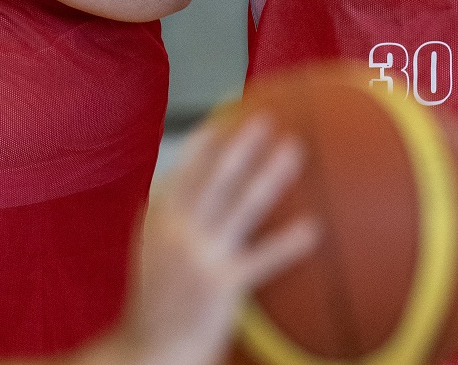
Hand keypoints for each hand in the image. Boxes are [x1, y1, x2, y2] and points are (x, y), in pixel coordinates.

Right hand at [124, 116, 317, 364]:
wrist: (144, 351)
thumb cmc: (153, 302)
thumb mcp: (152, 251)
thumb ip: (169, 218)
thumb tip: (182, 187)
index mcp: (158, 219)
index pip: (184, 171)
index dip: (206, 143)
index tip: (225, 117)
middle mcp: (177, 230)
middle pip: (216, 177)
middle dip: (241, 144)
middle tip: (266, 118)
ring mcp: (200, 255)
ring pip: (243, 204)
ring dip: (271, 173)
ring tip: (293, 150)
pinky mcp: (221, 284)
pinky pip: (262, 257)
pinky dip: (288, 242)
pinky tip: (313, 229)